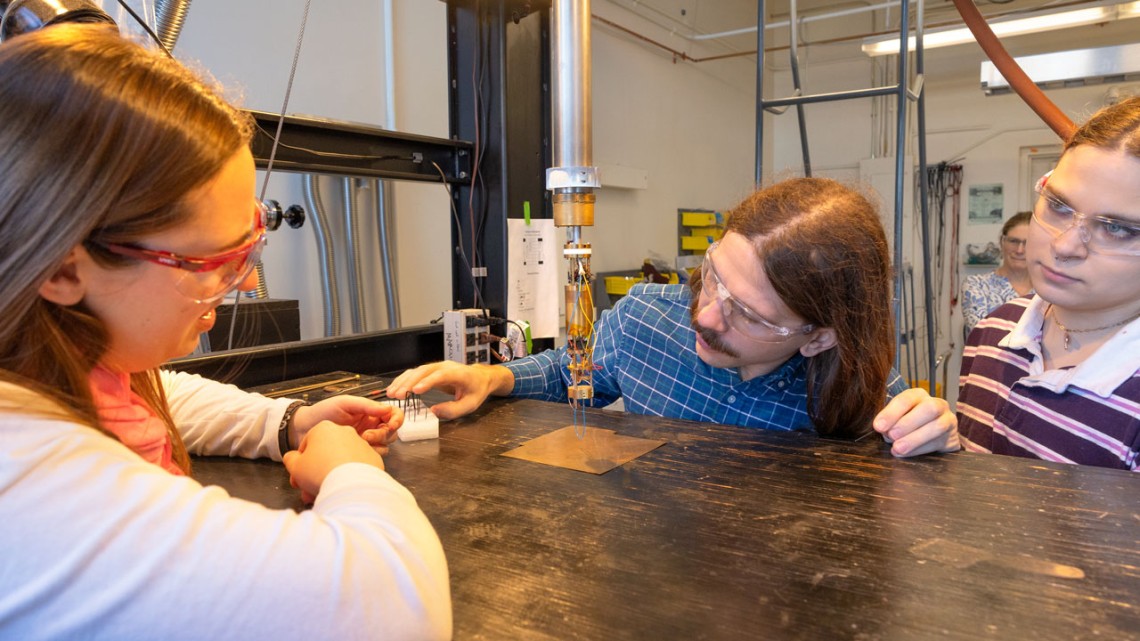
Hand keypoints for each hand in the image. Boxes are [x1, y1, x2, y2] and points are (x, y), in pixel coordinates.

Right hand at [282, 421, 384, 503]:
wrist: (351, 484)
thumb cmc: (319, 471)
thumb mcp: (295, 466)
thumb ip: (291, 459)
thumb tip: (292, 458)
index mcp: (324, 428)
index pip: (307, 446)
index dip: (301, 464)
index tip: (299, 478)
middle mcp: (345, 432)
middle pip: (326, 454)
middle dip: (316, 473)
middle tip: (310, 491)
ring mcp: (362, 444)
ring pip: (342, 462)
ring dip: (332, 476)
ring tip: (326, 493)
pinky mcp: (374, 458)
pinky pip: (357, 468)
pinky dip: (350, 477)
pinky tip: (343, 490)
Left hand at [290, 396, 402, 454]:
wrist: (303, 429)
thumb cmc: (323, 412)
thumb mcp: (345, 403)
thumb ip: (366, 405)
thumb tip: (388, 408)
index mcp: (370, 412)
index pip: (393, 414)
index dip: (396, 419)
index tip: (390, 424)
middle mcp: (371, 427)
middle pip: (391, 432)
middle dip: (382, 434)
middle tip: (365, 436)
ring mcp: (366, 442)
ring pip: (384, 446)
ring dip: (376, 445)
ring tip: (358, 444)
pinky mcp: (358, 454)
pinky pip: (372, 457)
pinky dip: (368, 455)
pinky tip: (355, 453)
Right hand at [386, 361, 512, 419]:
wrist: (480, 377)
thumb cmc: (476, 390)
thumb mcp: (470, 404)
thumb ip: (453, 409)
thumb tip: (433, 412)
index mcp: (459, 373)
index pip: (441, 375)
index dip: (427, 382)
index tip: (415, 391)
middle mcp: (446, 366)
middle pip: (424, 371)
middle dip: (409, 383)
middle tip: (397, 395)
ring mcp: (437, 366)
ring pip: (417, 370)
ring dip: (403, 381)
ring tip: (391, 392)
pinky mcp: (431, 370)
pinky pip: (416, 373)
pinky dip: (404, 379)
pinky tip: (395, 387)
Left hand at [872, 387, 960, 457]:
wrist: (932, 437)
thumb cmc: (907, 424)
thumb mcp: (896, 419)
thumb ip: (889, 422)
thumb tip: (882, 429)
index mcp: (919, 396)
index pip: (907, 399)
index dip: (892, 412)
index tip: (878, 426)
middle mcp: (937, 404)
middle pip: (929, 408)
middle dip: (908, 423)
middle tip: (891, 436)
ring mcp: (949, 420)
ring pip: (938, 426)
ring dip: (915, 439)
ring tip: (898, 448)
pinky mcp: (953, 439)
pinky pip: (940, 443)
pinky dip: (920, 450)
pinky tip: (906, 454)